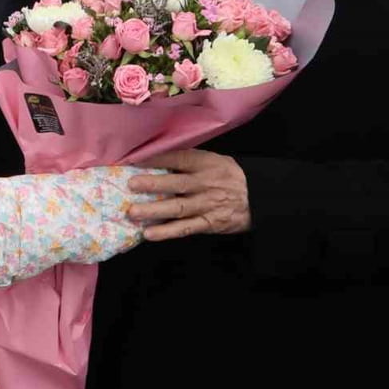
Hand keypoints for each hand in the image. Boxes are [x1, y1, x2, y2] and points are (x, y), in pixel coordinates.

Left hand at [126, 149, 249, 241]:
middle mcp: (205, 184)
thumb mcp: (215, 160)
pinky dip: (167, 232)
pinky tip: (149, 234)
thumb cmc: (228, 176)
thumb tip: (158, 154)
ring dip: (154, 211)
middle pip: (177, 184)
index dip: (158, 158)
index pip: (180, 158)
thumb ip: (191, 158)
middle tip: (131, 184)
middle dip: (153, 184)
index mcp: (206, 164)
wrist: (257, 199)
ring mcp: (206, 205)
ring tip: (133, 212)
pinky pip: (185, 228)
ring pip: (178, 209)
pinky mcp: (208, 224)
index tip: (135, 159)